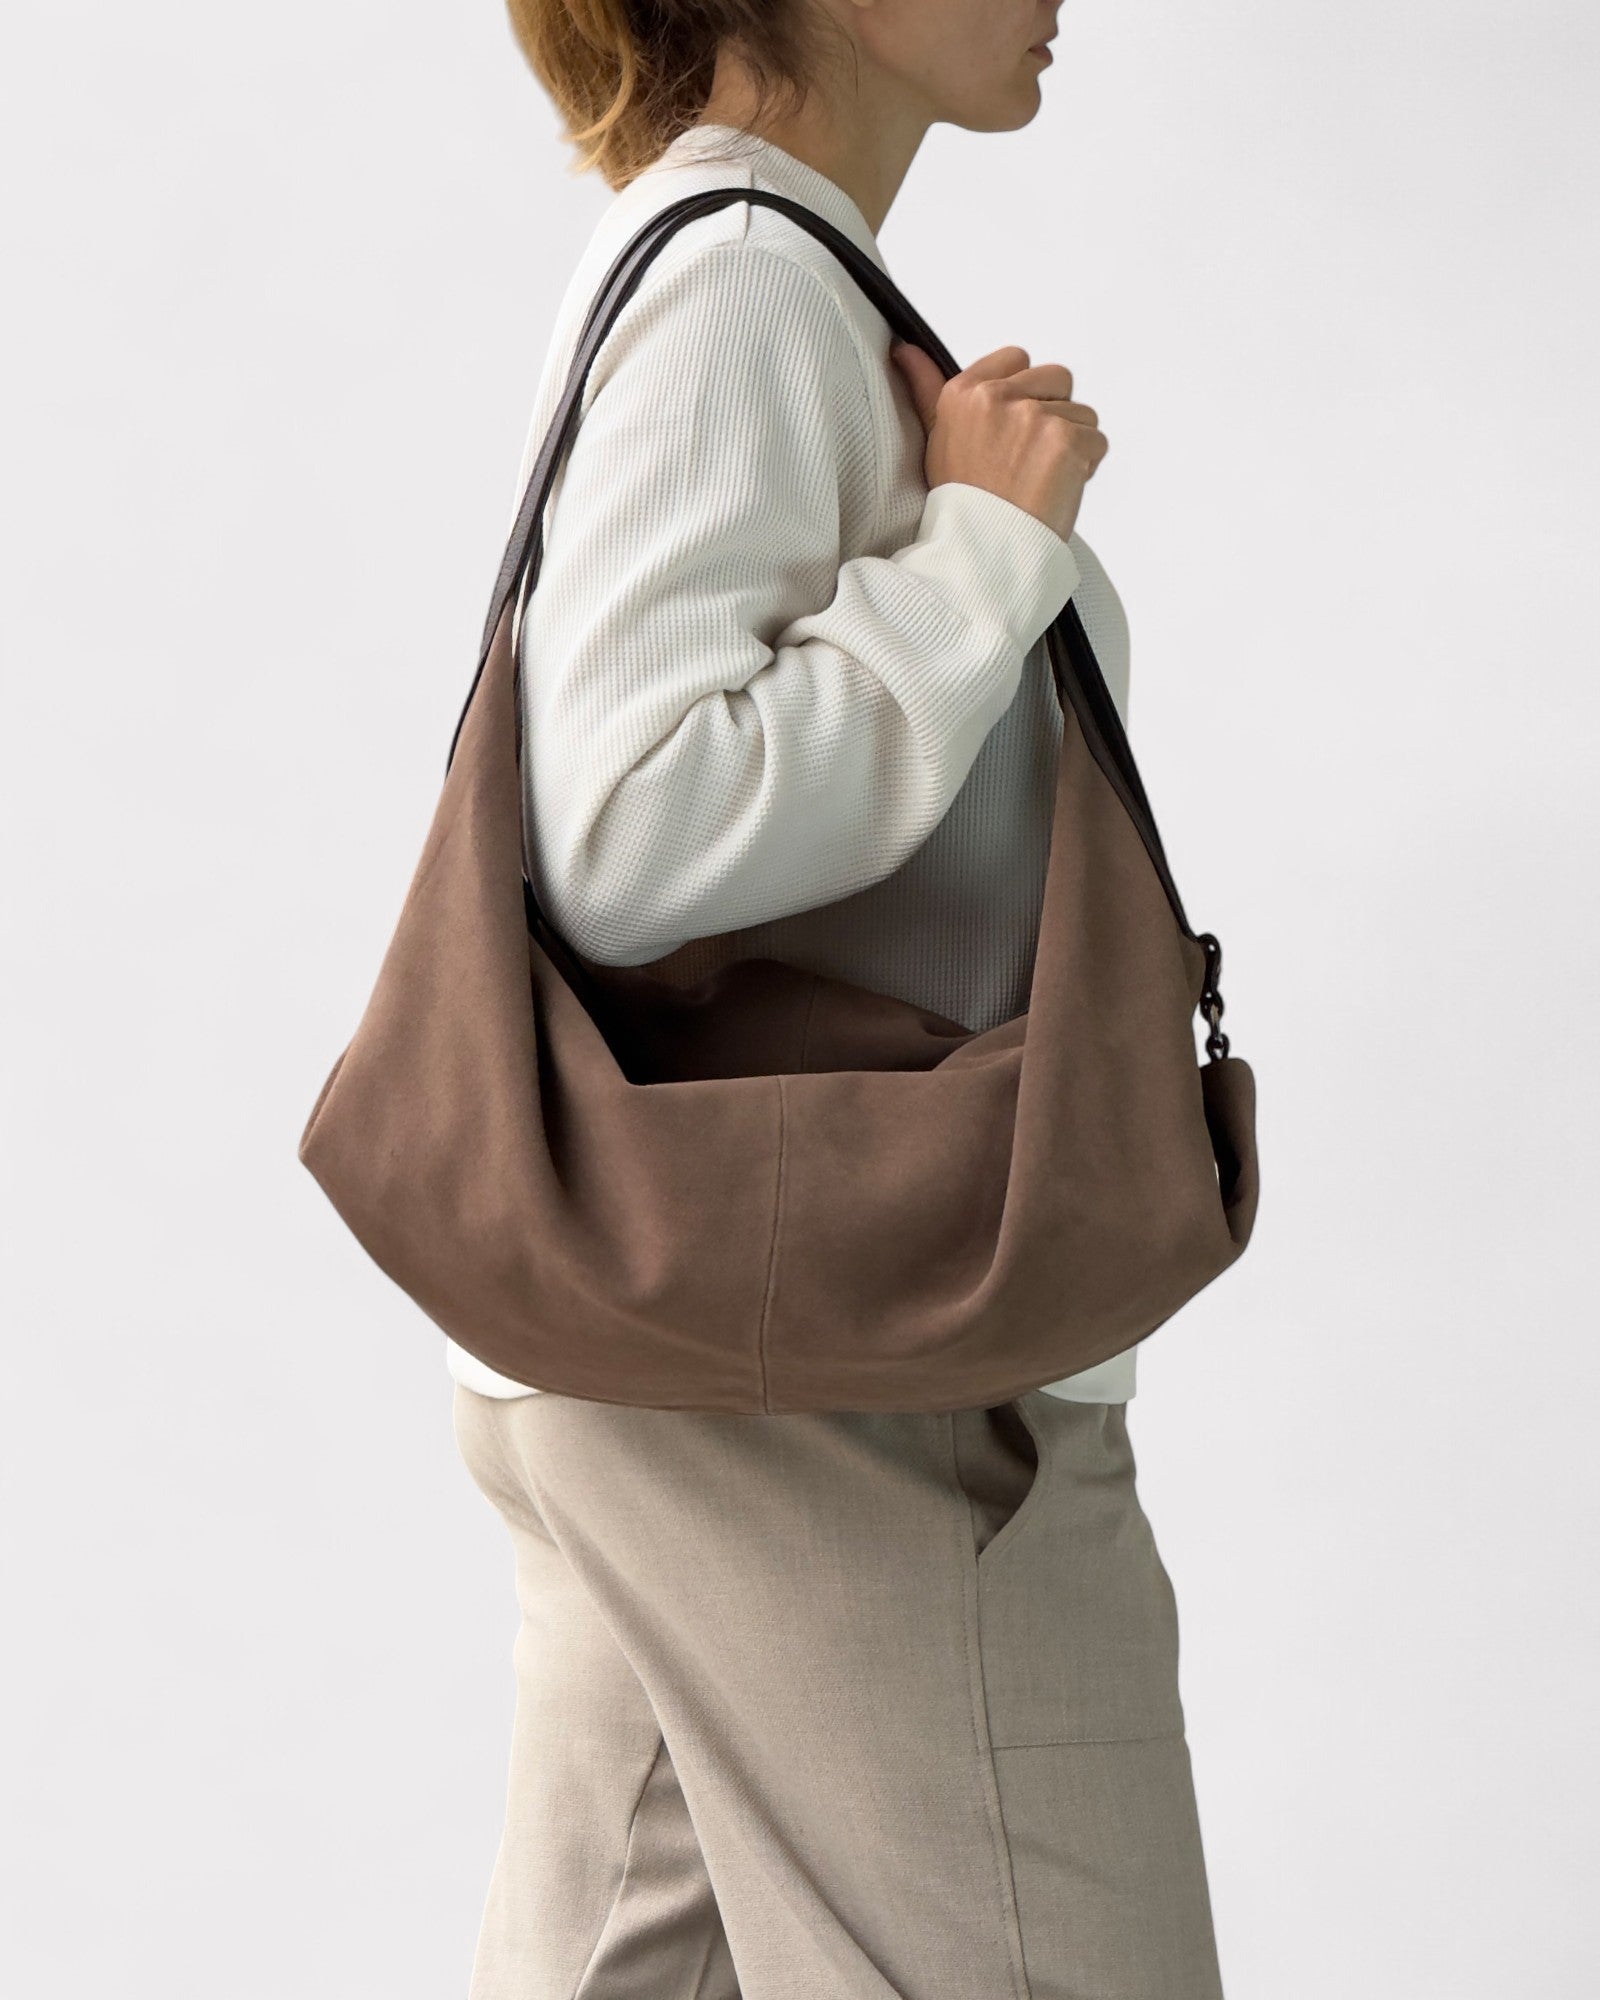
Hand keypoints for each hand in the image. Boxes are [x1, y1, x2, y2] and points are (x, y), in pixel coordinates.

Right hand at [889, 340, 1107, 543]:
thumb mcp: (936, 437)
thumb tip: (903, 348)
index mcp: (965, 391)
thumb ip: (925, 386)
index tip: (1011, 432)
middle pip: (1057, 379)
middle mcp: (996, 397)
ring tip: (1041, 478)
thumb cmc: (961, 500)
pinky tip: (1057, 488)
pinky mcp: (1065, 441)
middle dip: (1053, 414)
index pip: (1017, 359)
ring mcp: (1033, 417)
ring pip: (1081, 413)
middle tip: (1028, 459)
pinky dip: (1086, 467)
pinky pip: (1096, 441)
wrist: (983, 550)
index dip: (1023, 395)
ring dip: (1071, 444)